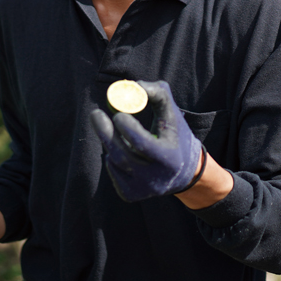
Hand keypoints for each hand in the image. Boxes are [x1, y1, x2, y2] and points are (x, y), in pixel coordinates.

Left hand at [90, 80, 203, 201]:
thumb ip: (157, 93)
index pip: (142, 144)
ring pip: (114, 162)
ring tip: (110, 127)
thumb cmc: (175, 134)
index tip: (118, 113)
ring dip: (109, 141)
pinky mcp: (130, 195)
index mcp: (169, 158)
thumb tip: (132, 86)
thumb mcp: (172, 113)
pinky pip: (112, 171)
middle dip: (106, 133)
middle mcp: (155, 179)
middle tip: (96, 114)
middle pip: (122, 155)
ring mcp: (142, 190)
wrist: (184, 171)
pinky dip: (111, 156)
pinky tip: (119, 148)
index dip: (127, 128)